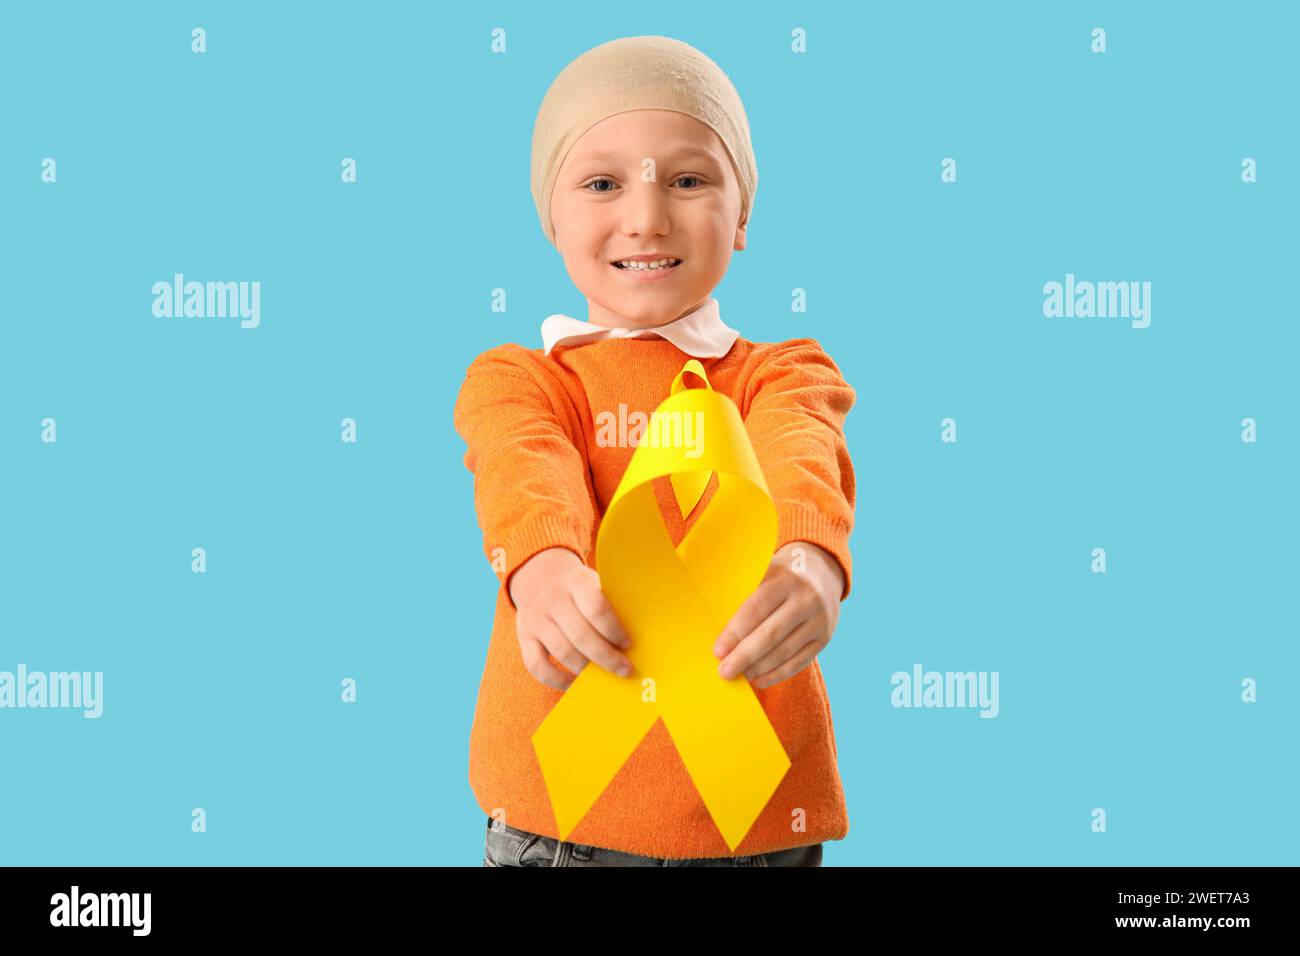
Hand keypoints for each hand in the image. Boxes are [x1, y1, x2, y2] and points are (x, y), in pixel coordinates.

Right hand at [509, 548, 634, 690]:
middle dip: (606, 657)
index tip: (629, 644)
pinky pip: (536, 665)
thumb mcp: (593, 583)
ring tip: (602, 677)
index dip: (614, 630)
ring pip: (561, 651)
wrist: (539, 577)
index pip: (596, 608)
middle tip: (624, 670)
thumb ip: (611, 604)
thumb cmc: (578, 588)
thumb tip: (643, 635)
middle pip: (580, 634)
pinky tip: (574, 683)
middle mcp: (553, 599)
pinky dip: (557, 679)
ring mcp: (536, 619)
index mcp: (576, 582)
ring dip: (585, 669)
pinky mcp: (524, 637)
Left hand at [712, 541, 843, 688]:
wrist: (821, 572)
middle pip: (771, 634)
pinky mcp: (825, 638)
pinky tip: (759, 680)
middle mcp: (806, 599)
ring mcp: (819, 620)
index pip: (756, 609)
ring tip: (740, 675)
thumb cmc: (779, 575)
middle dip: (744, 656)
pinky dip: (778, 674)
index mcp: (785, 579)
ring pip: (785, 651)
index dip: (735, 632)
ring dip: (759, 667)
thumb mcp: (764, 572)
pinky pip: (800, 661)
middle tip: (724, 671)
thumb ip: (744, 594)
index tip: (718, 651)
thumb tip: (720, 632)